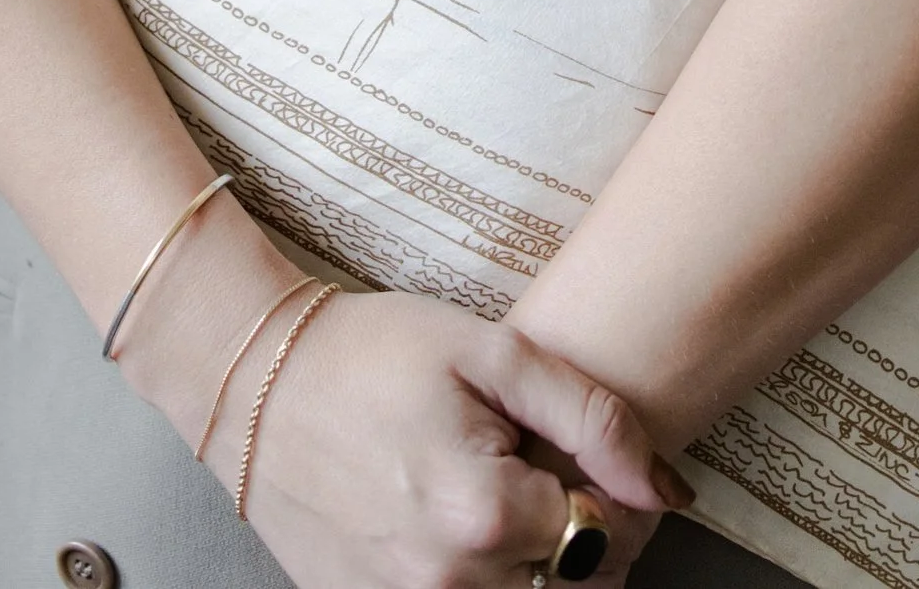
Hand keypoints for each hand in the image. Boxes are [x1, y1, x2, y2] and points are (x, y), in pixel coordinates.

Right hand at [227, 287, 684, 588]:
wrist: (254, 385)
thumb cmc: (374, 353)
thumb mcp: (490, 353)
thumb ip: (589, 416)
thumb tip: (664, 487)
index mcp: (484, 515)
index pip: (605, 533)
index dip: (612, 490)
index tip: (586, 456)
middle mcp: (447, 585)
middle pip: (569, 588)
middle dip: (582, 536)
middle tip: (550, 477)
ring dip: (533, 568)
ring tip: (504, 500)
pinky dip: (477, 581)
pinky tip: (460, 528)